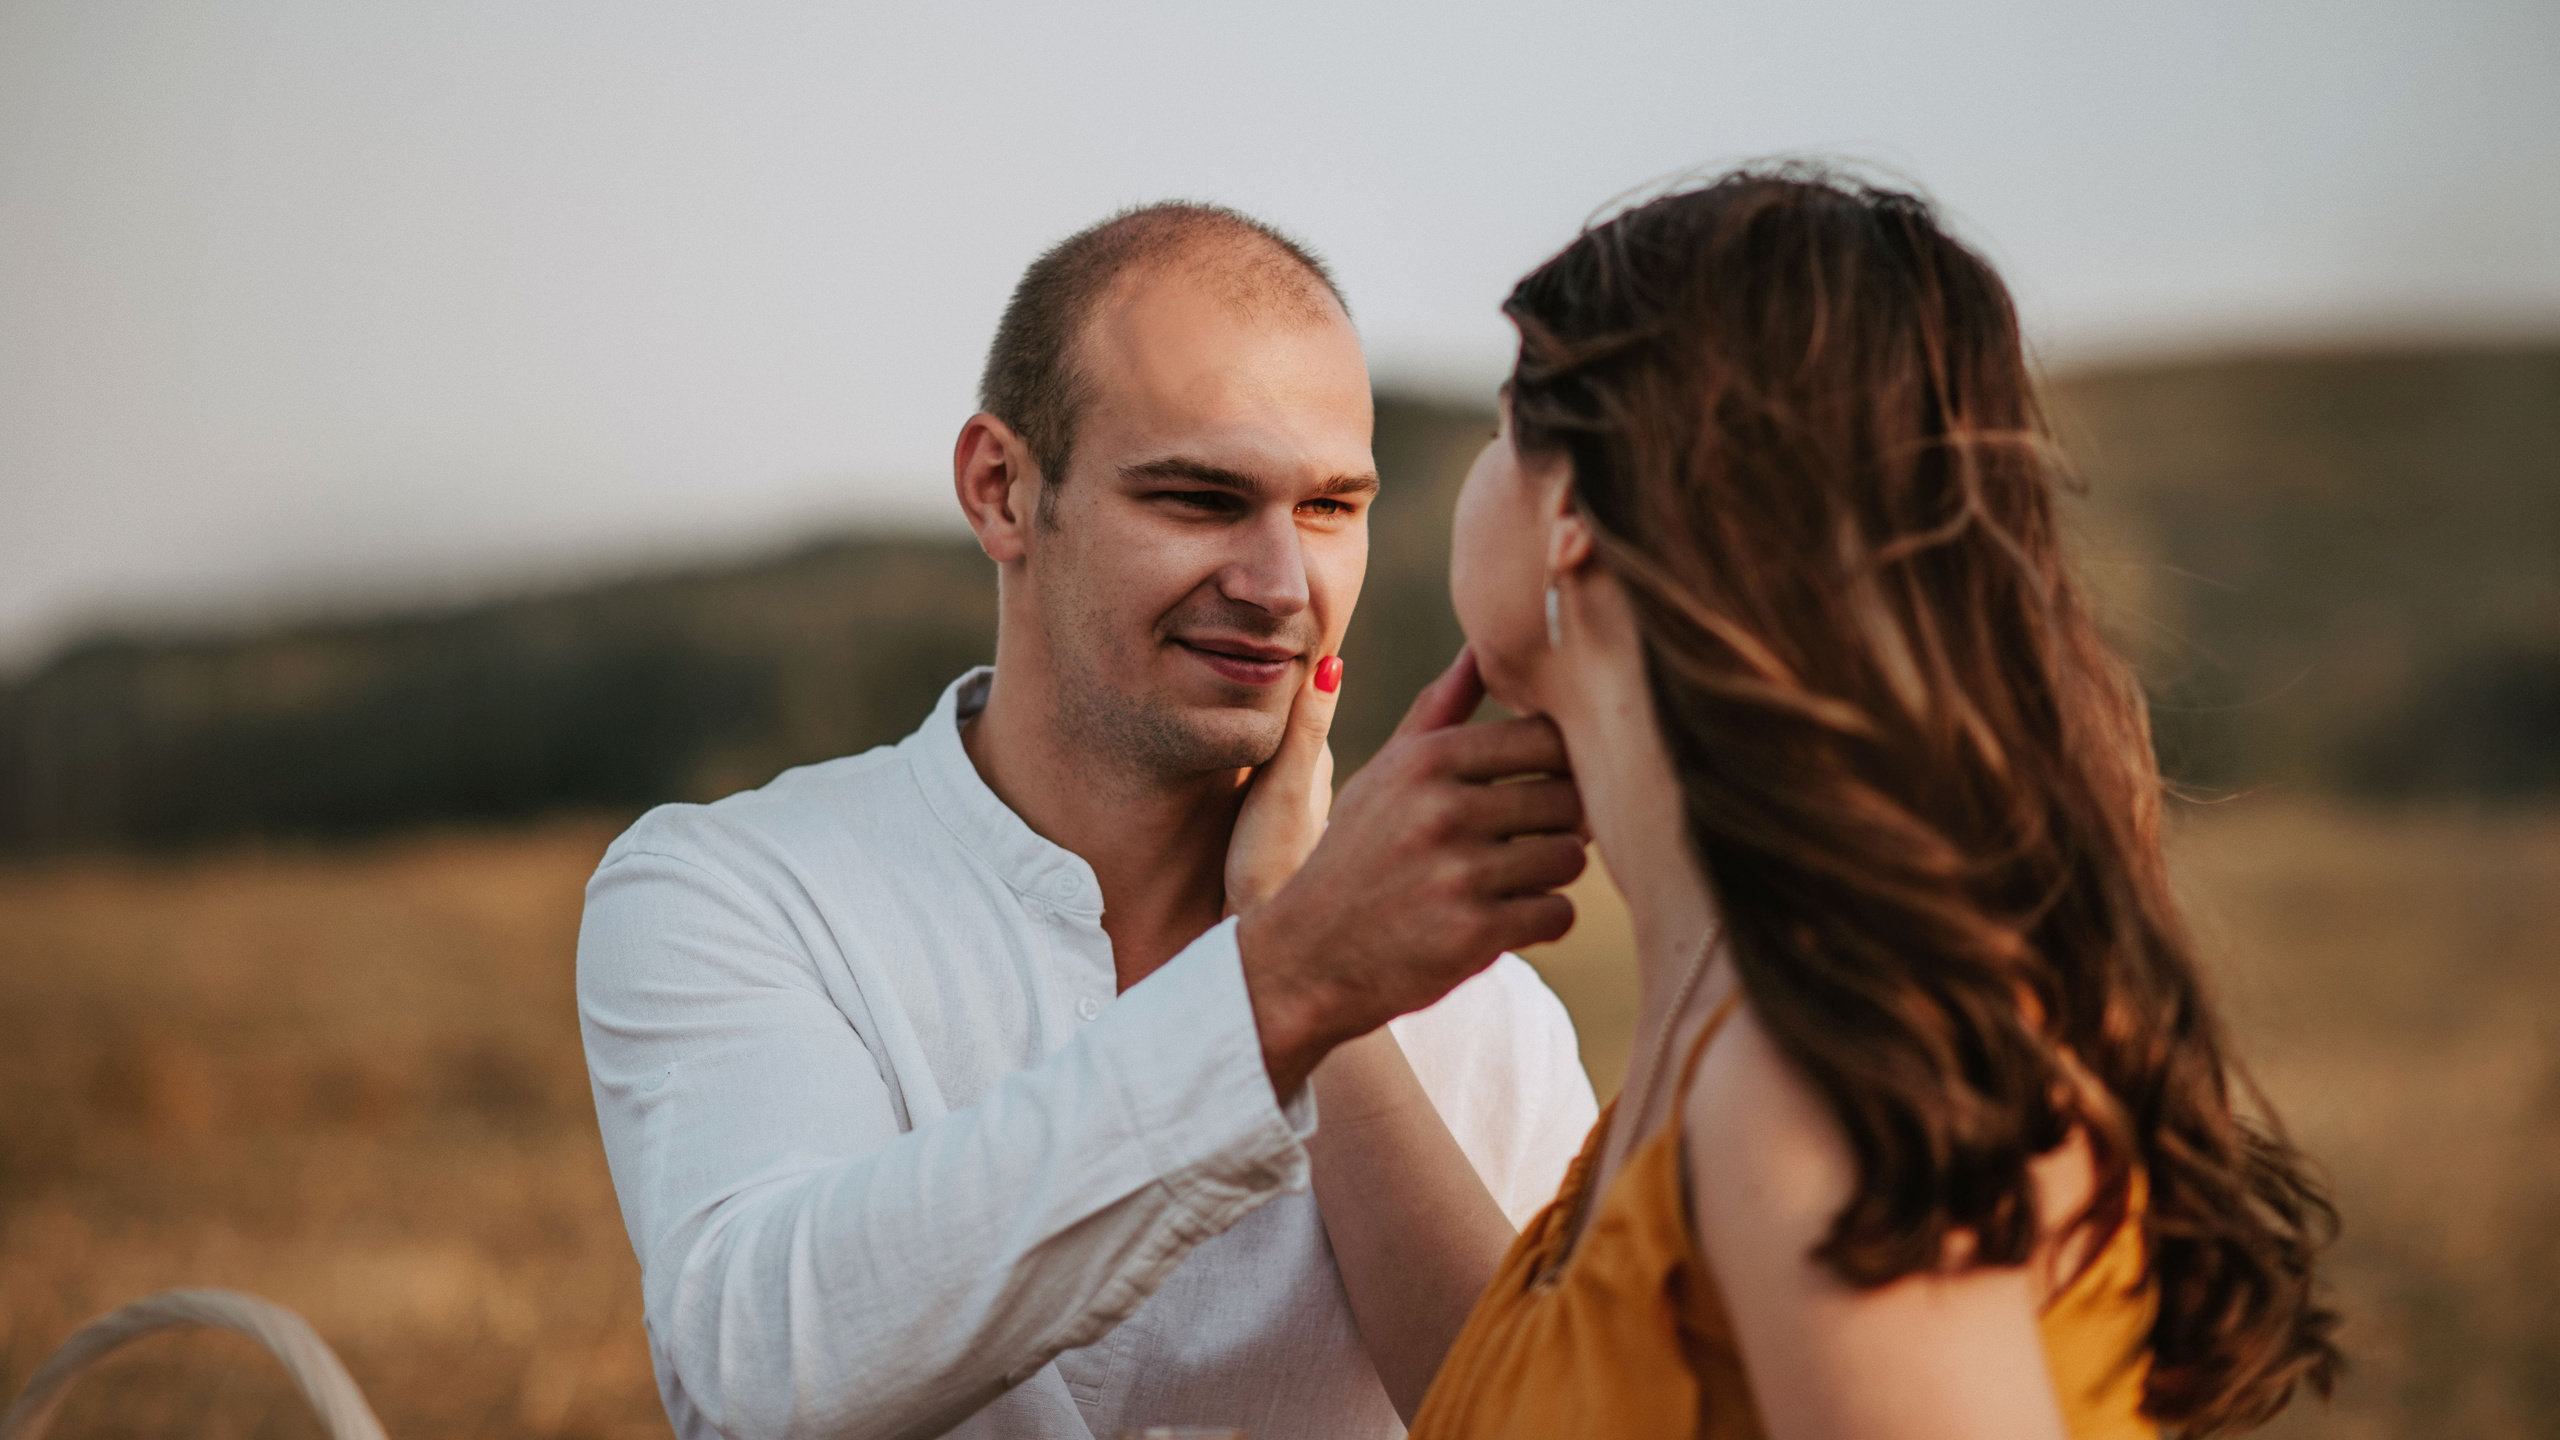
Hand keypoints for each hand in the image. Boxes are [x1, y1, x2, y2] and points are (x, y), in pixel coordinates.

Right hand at [1240, 648, 1586, 1096]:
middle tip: (1527, 843)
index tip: (1536, 790)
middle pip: (1568, 797)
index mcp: (1427, 761)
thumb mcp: (1382, 777)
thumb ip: (1437, 712)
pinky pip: (1558, 914)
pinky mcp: (1474, 935)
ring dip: (1552, 874)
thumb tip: (1482, 647)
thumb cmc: (1355, 857)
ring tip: (1511, 881)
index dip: (1557, 766)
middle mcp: (1444, 810)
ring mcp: (1459, 874)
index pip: (1546, 738)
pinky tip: (1505, 920)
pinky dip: (1542, 921)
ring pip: (1569, 858)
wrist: (1303, 959)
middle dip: (1560, 824)